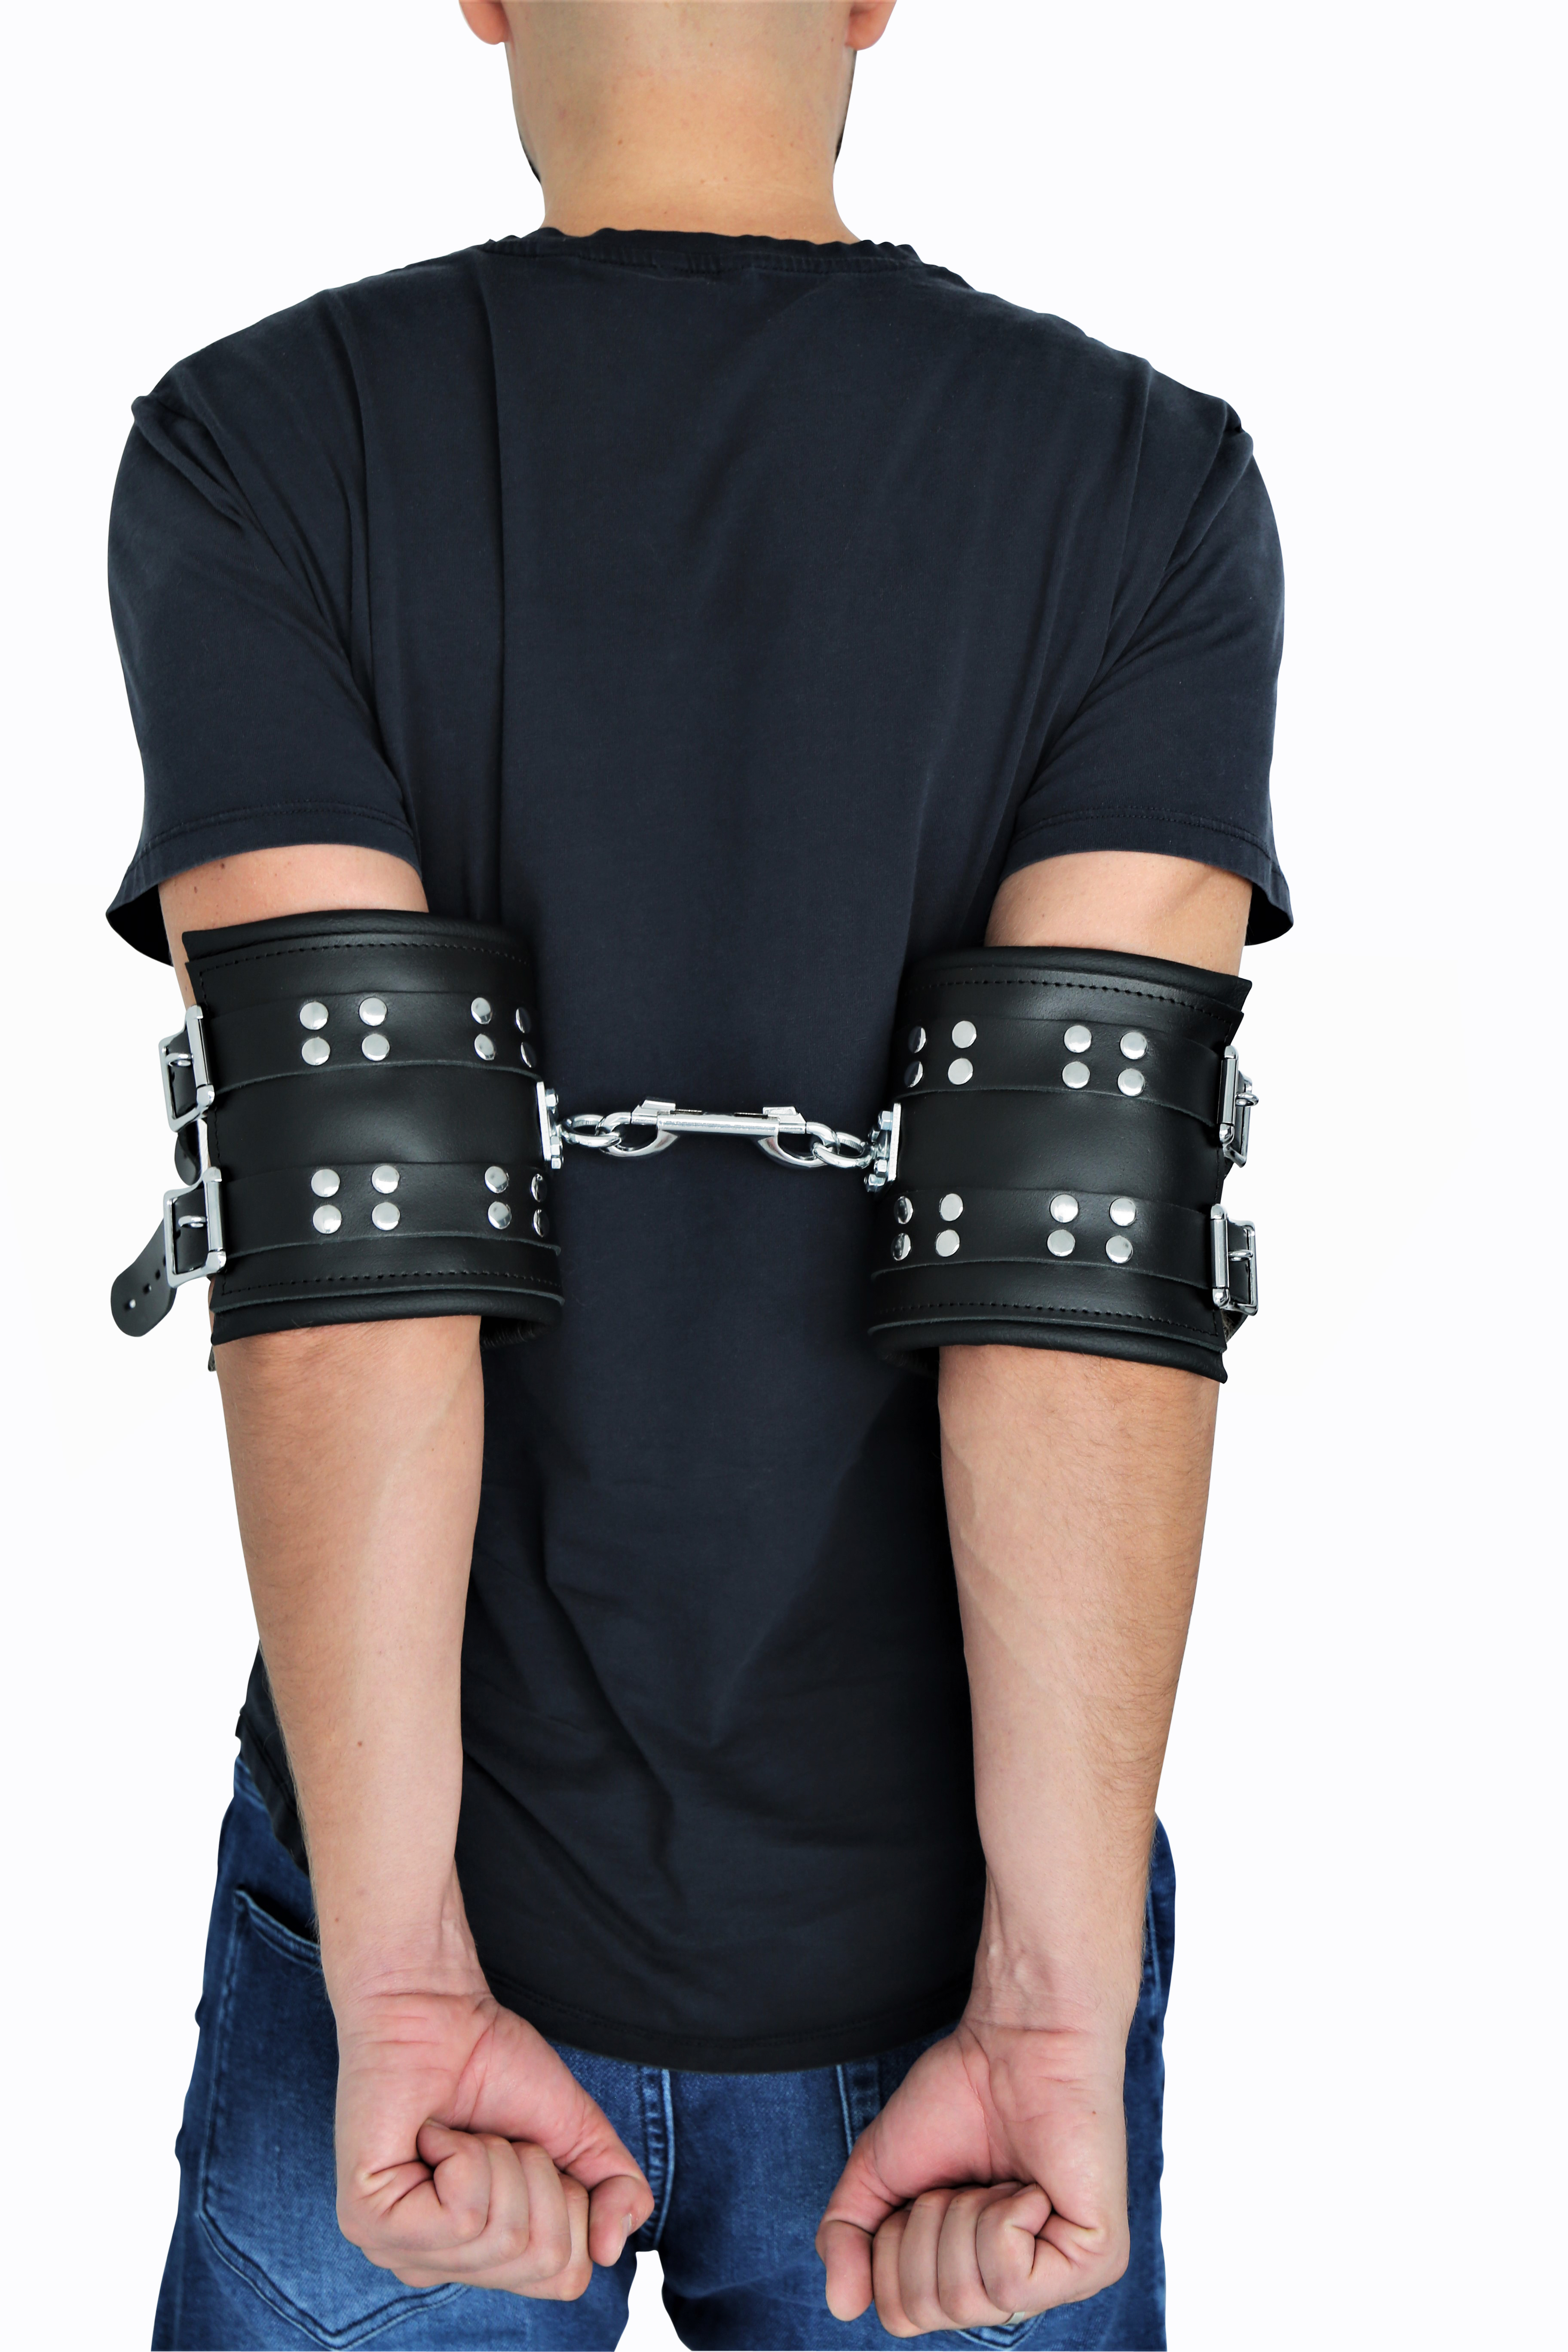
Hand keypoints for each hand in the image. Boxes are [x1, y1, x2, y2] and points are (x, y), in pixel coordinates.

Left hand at [334, 1984, 652, 2297]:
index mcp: (481, 2258)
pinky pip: (459, 2216)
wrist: (436, 2006)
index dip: (571, 2201)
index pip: (566, 2276)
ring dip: (499, 2158)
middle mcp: (437, 2268)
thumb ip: (617, 2191)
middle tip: (495, 2136)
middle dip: (537, 2175)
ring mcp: (398, 2250)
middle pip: (542, 2260)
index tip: (530, 2149)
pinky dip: (463, 2156)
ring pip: (502, 2235)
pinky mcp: (368, 2221)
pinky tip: (431, 2134)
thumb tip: (612, 2249)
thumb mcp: (577, 2135)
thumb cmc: (497, 2065)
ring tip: (461, 2132)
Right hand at [816, 2016, 1129, 2336]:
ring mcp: (1060, 2282)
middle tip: (963, 2179)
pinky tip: (1030, 2186)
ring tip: (999, 2178)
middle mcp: (1016, 2291)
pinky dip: (1003, 2218)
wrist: (1018, 2042)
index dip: (893, 2242)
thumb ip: (846, 2238)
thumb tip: (841, 2305)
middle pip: (926, 2308)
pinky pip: (1012, 2281)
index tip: (930, 2185)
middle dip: (926, 2226)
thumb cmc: (958, 2097)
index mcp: (971, 2276)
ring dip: (964, 2217)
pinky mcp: (1096, 2264)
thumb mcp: (879, 2171)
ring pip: (966, 2296)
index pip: (901, 2313)